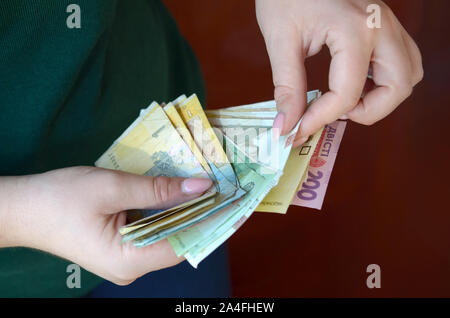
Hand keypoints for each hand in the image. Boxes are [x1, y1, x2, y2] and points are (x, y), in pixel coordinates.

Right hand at [0, 167, 211, 284]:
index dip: (212, 222)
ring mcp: (127, 258)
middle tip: (226, 187)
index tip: (235, 201)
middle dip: (201, 213)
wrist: (21, 209)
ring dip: (185, 210)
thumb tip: (202, 186)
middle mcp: (133, 265)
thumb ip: (159, 189)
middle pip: (177, 239)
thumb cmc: (60, 198)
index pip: (184, 243)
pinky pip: (152, 230)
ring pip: (167, 234)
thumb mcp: (112, 187)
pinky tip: (179, 191)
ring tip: (209, 186)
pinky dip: (167, 211)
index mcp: (130, 260)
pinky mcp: (121, 246)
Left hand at [257, 0, 422, 145]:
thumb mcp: (280, 40)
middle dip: (367, 112)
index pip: (347, 93)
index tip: (297, 132)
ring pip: (408, 73)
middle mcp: (380, 26)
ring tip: (345, 101)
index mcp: (355, 29)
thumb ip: (287, 87)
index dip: (320, 120)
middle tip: (333, 115)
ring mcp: (387, 23)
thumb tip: (288, 127)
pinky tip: (356, 83)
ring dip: (382, 97)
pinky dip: (385, 79)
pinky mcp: (383, 23)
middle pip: (399, 87)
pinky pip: (402, 58)